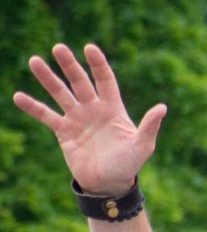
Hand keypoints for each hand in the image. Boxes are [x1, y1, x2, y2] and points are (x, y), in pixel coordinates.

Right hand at [13, 43, 165, 194]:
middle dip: (70, 65)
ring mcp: (77, 118)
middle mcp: (93, 109)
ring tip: (34, 61)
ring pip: (60, 93)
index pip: (105, 80)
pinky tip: (18, 97)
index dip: (98, 65)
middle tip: (58, 48)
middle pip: (80, 82)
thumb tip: (162, 107)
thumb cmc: (129, 164)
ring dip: (47, 78)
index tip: (89, 48)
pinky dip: (33, 107)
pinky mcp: (63, 131)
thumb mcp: (142, 145)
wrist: (109, 184)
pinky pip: (46, 116)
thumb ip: (149, 126)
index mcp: (113, 108)